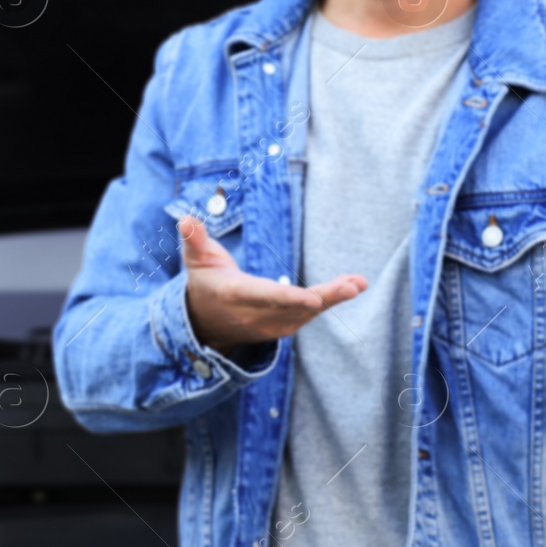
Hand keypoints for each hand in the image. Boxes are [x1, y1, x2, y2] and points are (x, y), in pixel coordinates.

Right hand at [179, 214, 366, 354]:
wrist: (204, 324)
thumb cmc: (204, 283)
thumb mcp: (195, 260)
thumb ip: (194, 240)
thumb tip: (187, 219)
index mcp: (235, 295)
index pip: (264, 297)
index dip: (288, 299)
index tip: (313, 298)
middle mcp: (255, 316)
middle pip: (294, 307)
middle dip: (326, 297)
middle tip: (353, 285)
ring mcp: (270, 326)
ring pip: (306, 313)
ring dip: (334, 298)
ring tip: (358, 282)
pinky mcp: (282, 327)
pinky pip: (309, 315)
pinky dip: (330, 302)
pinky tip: (350, 286)